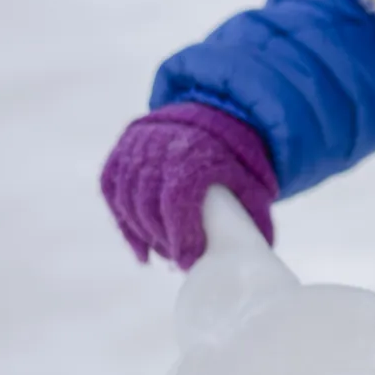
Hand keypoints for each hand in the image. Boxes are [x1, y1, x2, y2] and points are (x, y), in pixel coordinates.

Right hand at [100, 103, 276, 269]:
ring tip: (159, 256)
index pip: (177, 199)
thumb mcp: (253, 182)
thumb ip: (255, 215)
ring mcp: (138, 143)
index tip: (187, 261)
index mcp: (197, 151)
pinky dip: (122, 219)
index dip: (179, 234)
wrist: (214, 113)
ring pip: (128, 197)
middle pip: (149, 203)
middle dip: (161, 238)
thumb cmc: (237, 159)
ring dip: (140, 232)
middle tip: (176, 261)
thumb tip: (263, 254)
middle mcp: (162, 144)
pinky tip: (139, 248)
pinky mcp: (123, 147)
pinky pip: (111, 186)